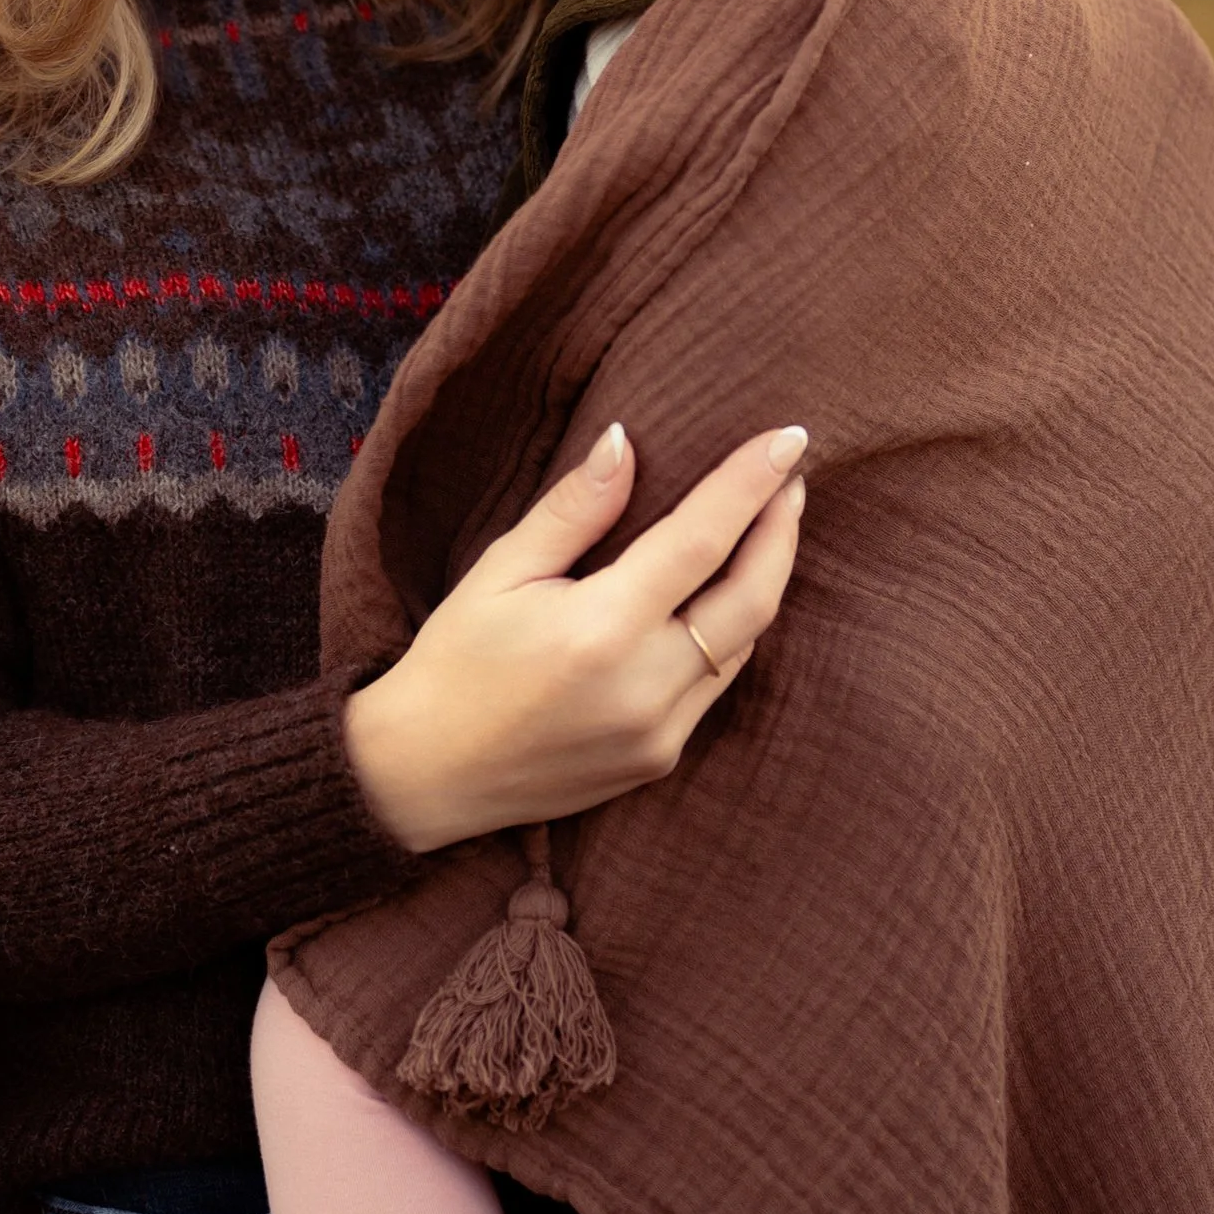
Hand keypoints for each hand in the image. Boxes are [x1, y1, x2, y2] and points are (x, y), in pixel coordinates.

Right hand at [342, 420, 808, 854]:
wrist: (424, 776)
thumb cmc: (454, 662)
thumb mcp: (499, 572)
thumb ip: (572, 509)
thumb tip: (625, 440)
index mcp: (600, 630)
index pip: (703, 541)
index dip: (751, 484)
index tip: (789, 437)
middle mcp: (644, 687)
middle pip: (752, 597)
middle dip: (780, 530)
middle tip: (789, 478)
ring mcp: (659, 732)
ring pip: (744, 644)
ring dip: (763, 580)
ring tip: (765, 525)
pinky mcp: (660, 759)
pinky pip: (717, 683)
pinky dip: (731, 631)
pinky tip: (720, 595)